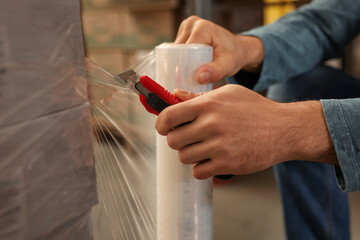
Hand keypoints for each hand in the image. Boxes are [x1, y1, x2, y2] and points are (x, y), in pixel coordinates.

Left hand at [155, 85, 336, 178]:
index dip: (161, 123)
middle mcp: (211, 125)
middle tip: (188, 138)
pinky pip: (198, 172)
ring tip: (203, 148)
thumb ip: (199, 96)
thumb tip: (175, 95)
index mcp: (208, 105)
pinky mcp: (227, 164)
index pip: (169, 116)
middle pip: (172, 140)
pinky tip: (211, 159)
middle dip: (177, 140)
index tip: (163, 127)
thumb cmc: (256, 109)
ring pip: (183, 157)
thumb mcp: (228, 94)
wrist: (284, 129)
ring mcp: (219, 147)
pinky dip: (202, 168)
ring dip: (189, 154)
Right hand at [175, 16, 263, 83]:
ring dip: (182, 61)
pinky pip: (177, 48)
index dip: (186, 65)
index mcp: (202, 27)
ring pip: (176, 49)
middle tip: (193, 76)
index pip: (186, 49)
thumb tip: (199, 78)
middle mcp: (192, 23)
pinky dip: (182, 57)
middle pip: (179, 49)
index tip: (190, 77)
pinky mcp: (184, 31)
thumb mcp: (228, 66)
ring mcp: (187, 26)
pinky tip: (191, 63)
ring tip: (194, 69)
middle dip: (183, 64)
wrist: (237, 49)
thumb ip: (215, 72)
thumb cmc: (233, 56)